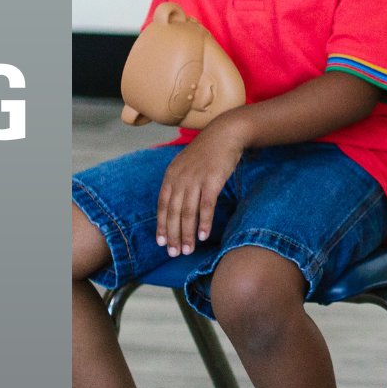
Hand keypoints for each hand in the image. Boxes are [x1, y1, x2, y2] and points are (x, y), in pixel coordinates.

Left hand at [155, 123, 244, 256]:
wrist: (225, 134)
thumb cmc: (206, 153)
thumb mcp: (185, 165)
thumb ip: (178, 183)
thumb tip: (175, 205)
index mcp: (171, 175)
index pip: (163, 205)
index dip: (162, 225)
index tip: (161, 243)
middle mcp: (180, 178)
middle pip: (174, 212)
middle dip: (173, 235)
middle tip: (174, 253)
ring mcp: (196, 179)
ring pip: (188, 212)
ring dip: (187, 233)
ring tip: (187, 250)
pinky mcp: (212, 181)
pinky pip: (206, 206)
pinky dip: (204, 222)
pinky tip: (202, 236)